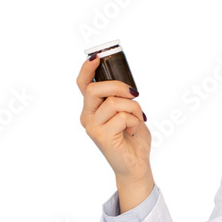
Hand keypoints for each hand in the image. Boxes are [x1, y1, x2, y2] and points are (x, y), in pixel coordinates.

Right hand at [77, 55, 151, 181]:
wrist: (136, 164)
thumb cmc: (132, 138)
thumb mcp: (128, 112)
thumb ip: (121, 99)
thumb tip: (125, 85)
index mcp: (92, 109)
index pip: (83, 85)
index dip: (87, 69)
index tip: (97, 57)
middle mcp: (87, 116)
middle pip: (95, 88)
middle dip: (118, 86)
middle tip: (134, 94)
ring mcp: (92, 126)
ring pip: (114, 102)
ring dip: (133, 108)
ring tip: (137, 120)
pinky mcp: (101, 136)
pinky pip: (122, 117)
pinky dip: (134, 121)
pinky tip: (133, 131)